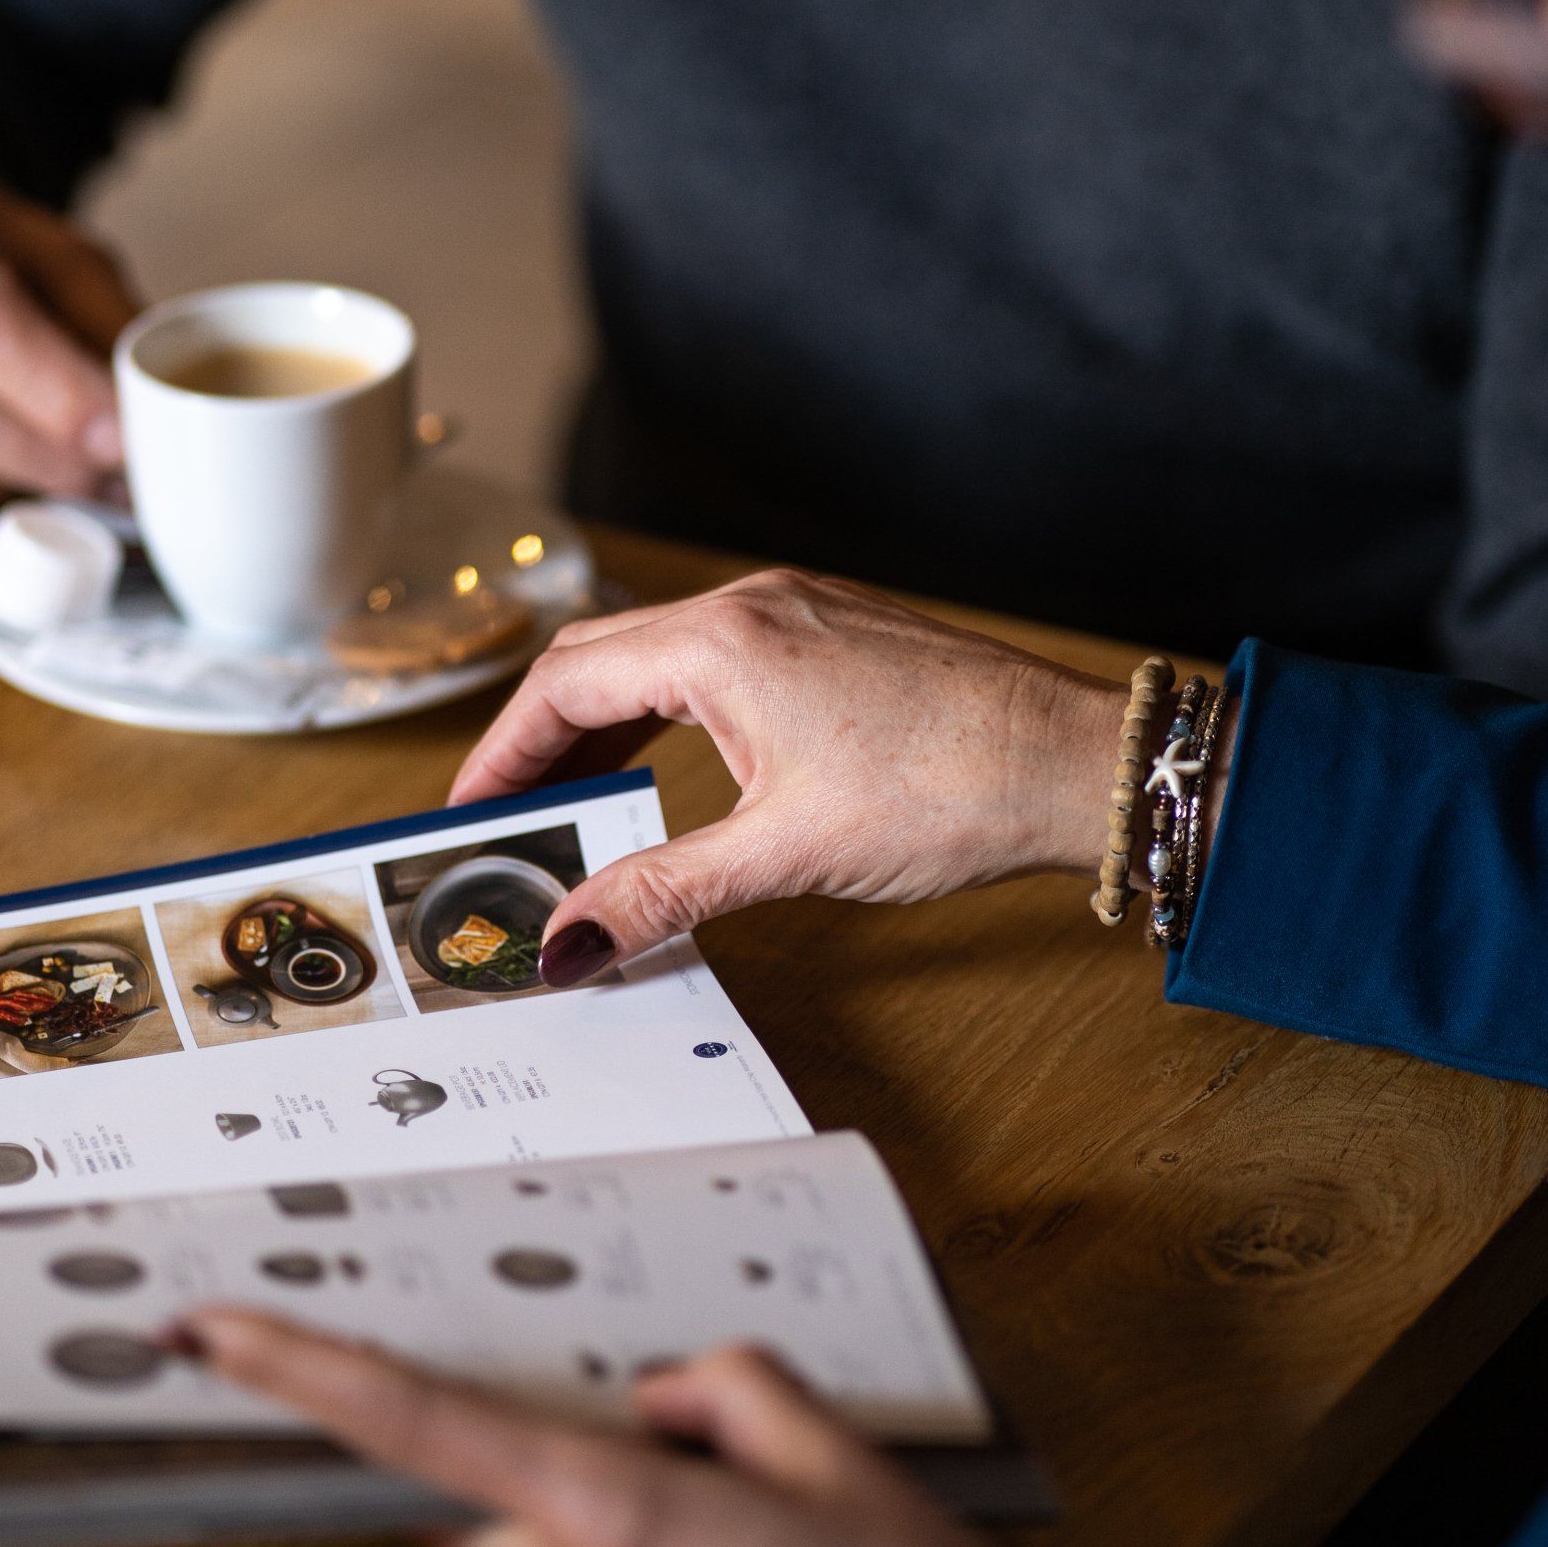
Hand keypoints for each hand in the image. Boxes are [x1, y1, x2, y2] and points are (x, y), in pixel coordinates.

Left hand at [183, 1315, 1099, 1546]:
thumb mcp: (848, 1457)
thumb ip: (737, 1390)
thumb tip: (667, 1393)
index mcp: (617, 1519)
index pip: (414, 1429)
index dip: (299, 1372)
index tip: (215, 1334)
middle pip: (457, 1498)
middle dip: (460, 1437)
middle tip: (525, 1383)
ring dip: (585, 1501)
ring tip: (729, 1495)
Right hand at [448, 569, 1129, 981]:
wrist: (1077, 765)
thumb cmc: (954, 788)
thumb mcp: (785, 853)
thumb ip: (661, 892)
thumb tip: (574, 941)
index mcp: (723, 640)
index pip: (565, 683)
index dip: (504, 753)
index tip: (469, 811)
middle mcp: (753, 606)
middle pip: (601, 660)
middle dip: (544, 739)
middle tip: (508, 815)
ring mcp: (799, 612)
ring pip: (661, 657)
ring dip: (609, 726)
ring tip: (579, 802)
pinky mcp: (836, 634)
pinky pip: (720, 661)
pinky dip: (672, 712)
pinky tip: (675, 768)